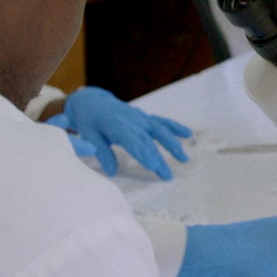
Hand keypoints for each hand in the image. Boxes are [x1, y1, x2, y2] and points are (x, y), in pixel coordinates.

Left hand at [54, 86, 191, 179]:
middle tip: (167, 175)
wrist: (92, 102)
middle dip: (159, 158)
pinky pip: (162, 122)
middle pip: (148, 141)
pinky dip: (175, 127)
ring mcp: (141, 118)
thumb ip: (102, 153)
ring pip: (159, 130)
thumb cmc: (89, 122)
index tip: (153, 166)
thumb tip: (111, 172)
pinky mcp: (145, 117)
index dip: (143, 153)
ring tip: (183, 159)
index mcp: (116, 125)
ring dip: (172, 144)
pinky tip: (188, 134)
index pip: (132, 140)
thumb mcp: (89, 136)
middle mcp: (132, 120)